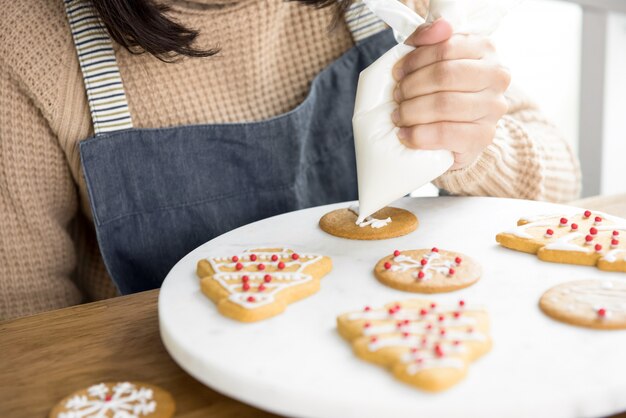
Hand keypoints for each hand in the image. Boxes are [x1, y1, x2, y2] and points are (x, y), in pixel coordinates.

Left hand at [391, 19, 510, 169]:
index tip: (397, 73)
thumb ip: (431, 39)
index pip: (445, 49)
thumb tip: (439, 27)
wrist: (456, 134)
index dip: (415, 60)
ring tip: (398, 116)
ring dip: (411, 111)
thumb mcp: (436, 60)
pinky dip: (418, 135)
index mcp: (486, 49)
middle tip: (397, 96)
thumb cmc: (443, 92)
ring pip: (443, 104)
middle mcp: (496, 77)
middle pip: (444, 76)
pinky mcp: (484, 137)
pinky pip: (445, 133)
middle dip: (411, 87)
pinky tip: (405, 135)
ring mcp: (494, 108)